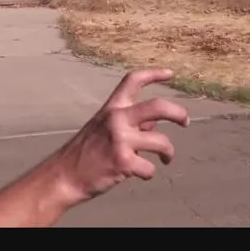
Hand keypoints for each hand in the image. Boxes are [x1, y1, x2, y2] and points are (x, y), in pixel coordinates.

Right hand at [53, 68, 190, 203]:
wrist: (64, 176)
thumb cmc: (85, 153)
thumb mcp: (103, 129)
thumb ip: (129, 124)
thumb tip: (153, 126)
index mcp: (111, 108)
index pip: (133, 81)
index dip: (154, 74)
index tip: (170, 74)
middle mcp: (117, 119)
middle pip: (158, 107)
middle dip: (178, 113)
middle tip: (185, 122)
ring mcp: (120, 140)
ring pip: (162, 143)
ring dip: (168, 153)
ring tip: (165, 159)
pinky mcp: (123, 162)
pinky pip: (150, 168)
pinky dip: (149, 173)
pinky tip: (140, 174)